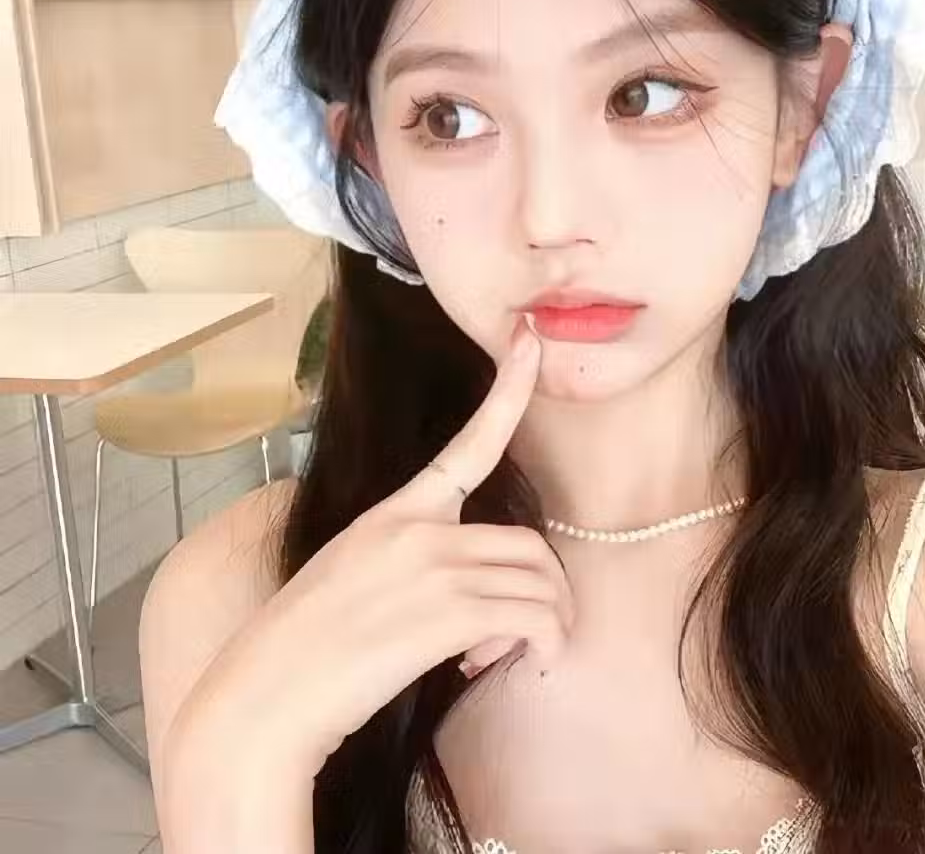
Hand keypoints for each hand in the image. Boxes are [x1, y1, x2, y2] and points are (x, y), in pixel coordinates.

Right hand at [166, 314, 570, 781]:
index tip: (530, 341)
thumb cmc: (304, 646)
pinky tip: (486, 665)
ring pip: (542, 584)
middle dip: (544, 594)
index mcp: (397, 511)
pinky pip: (534, 618)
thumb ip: (412, 561)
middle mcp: (422, 529)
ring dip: (540, 627)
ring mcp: (437, 567)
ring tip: (496, 656)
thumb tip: (467, 586)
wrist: (264, 698)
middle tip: (514, 636)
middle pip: (531, 544)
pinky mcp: (449, 613)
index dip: (508, 389)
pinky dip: (536, 646)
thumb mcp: (353, 572)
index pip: (469, 442)